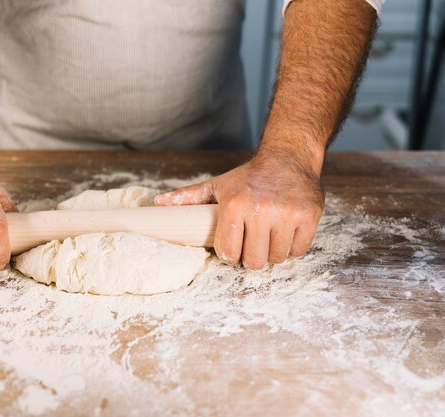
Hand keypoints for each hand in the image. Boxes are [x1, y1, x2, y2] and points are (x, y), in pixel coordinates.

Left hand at [154, 150, 323, 268]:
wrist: (287, 157)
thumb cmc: (248, 177)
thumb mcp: (217, 186)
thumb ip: (188, 198)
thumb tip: (158, 204)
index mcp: (234, 205)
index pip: (229, 253)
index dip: (230, 253)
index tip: (233, 247)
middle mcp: (261, 210)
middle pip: (253, 261)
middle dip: (250, 257)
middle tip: (251, 244)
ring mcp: (287, 213)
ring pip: (277, 258)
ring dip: (271, 253)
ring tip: (268, 236)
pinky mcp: (309, 215)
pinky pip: (299, 250)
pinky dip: (292, 248)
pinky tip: (284, 233)